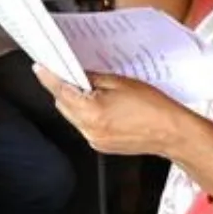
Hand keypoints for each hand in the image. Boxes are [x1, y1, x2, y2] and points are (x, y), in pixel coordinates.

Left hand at [33, 66, 197, 158]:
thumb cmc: (154, 108)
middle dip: (64, 89)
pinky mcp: (101, 146)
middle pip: (62, 105)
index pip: (60, 91)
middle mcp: (89, 129)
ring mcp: (94, 140)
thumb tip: (78, 74)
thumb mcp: (120, 83)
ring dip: (76, 103)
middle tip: (73, 75)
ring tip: (94, 91)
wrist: (172, 133)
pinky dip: (87, 115)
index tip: (40, 67)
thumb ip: (93, 78)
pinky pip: (84, 127)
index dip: (48, 77)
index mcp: (92, 111)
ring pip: (73, 117)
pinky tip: (102, 106)